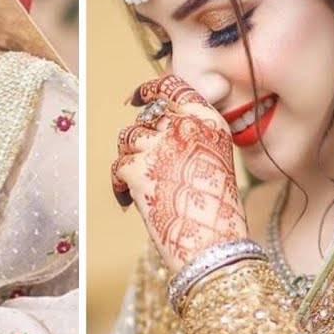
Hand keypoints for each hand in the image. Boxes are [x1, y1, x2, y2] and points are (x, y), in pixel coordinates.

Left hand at [110, 74, 246, 271]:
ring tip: (144, 185)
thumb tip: (153, 127)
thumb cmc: (215, 210)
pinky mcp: (137, 168)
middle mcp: (185, 126)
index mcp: (209, 121)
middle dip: (142, 138)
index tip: (137, 97)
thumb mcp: (213, 159)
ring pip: (128, 138)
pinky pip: (118, 165)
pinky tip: (129, 201)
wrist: (213, 246)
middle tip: (146, 164)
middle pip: (147, 117)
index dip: (151, 89)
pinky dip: (119, 184)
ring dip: (130, 159)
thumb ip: (189, 137)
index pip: (174, 86)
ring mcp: (159, 145)